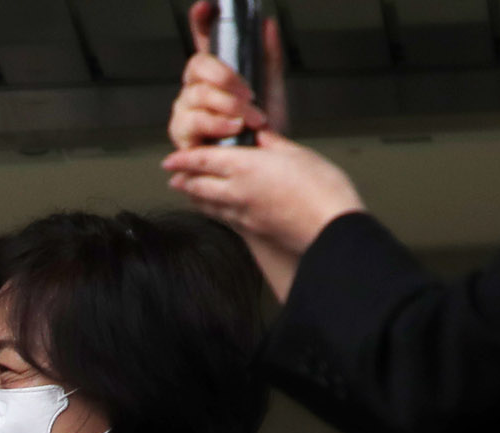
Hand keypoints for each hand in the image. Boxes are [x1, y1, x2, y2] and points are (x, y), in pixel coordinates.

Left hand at [162, 131, 364, 281]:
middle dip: (183, 179)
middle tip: (174, 175)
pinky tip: (213, 208)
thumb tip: (259, 136)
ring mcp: (240, 214)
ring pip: (206, 204)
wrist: (328, 226)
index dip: (183, 159)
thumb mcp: (296, 153)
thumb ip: (272, 143)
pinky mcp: (249, 230)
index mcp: (245, 167)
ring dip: (194, 196)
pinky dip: (211, 210)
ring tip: (187, 190)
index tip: (171, 159)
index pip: (203, 161)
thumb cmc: (320, 188)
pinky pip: (221, 217)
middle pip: (197, 185)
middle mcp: (236, 192)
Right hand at [167, 0, 286, 149]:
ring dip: (226, 104)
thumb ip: (269, 57)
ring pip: (196, 94)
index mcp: (215, 74)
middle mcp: (195, 89)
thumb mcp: (271, 89)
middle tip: (247, 91)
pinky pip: (194, 121)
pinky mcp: (181, 136)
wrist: (260, 168)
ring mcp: (185, 111)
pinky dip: (217, 122)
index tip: (205, 7)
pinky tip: (232, 127)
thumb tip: (267, 25)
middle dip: (224, 77)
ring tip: (248, 117)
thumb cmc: (262, 132)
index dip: (201, 21)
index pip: (203, 40)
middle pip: (196, 66)